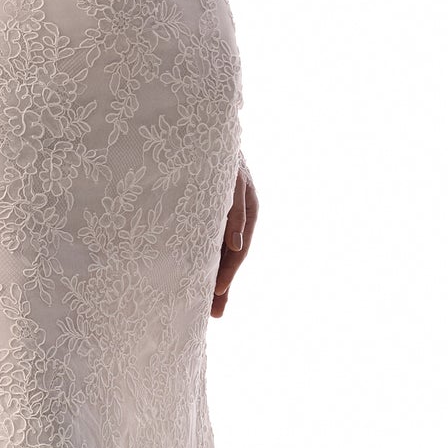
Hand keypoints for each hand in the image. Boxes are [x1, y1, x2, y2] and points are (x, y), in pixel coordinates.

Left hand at [211, 160, 257, 317]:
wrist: (204, 134)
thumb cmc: (217, 154)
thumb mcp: (230, 180)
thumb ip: (235, 211)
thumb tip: (237, 246)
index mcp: (245, 208)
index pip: (238, 249)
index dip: (228, 272)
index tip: (217, 292)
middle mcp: (237, 216)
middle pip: (230, 258)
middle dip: (221, 285)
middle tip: (213, 313)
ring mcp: (224, 217)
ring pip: (220, 255)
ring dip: (214, 279)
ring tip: (209, 307)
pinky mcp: (211, 215)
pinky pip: (211, 244)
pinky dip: (207, 263)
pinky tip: (201, 279)